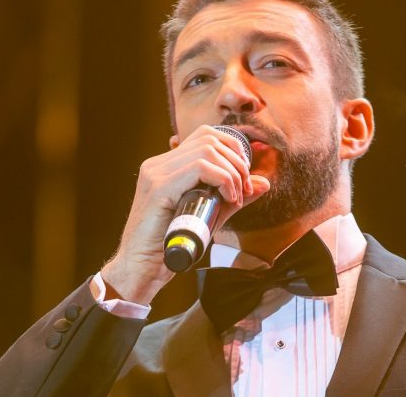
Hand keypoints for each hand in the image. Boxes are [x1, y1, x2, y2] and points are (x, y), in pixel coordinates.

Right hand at [100, 125, 269, 304]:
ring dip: (232, 173)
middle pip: (209, 138)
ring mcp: (155, 174)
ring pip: (207, 150)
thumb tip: (264, 183)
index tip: (244, 177)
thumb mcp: (210, 214)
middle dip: (237, 162)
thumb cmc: (172, 245)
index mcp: (165, 166)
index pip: (205, 135)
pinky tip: (228, 199)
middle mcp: (158, 164)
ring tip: (236, 198)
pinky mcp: (158, 189)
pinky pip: (199, 168)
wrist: (142, 270)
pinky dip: (223, 180)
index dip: (233, 149)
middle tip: (244, 190)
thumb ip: (234, 197)